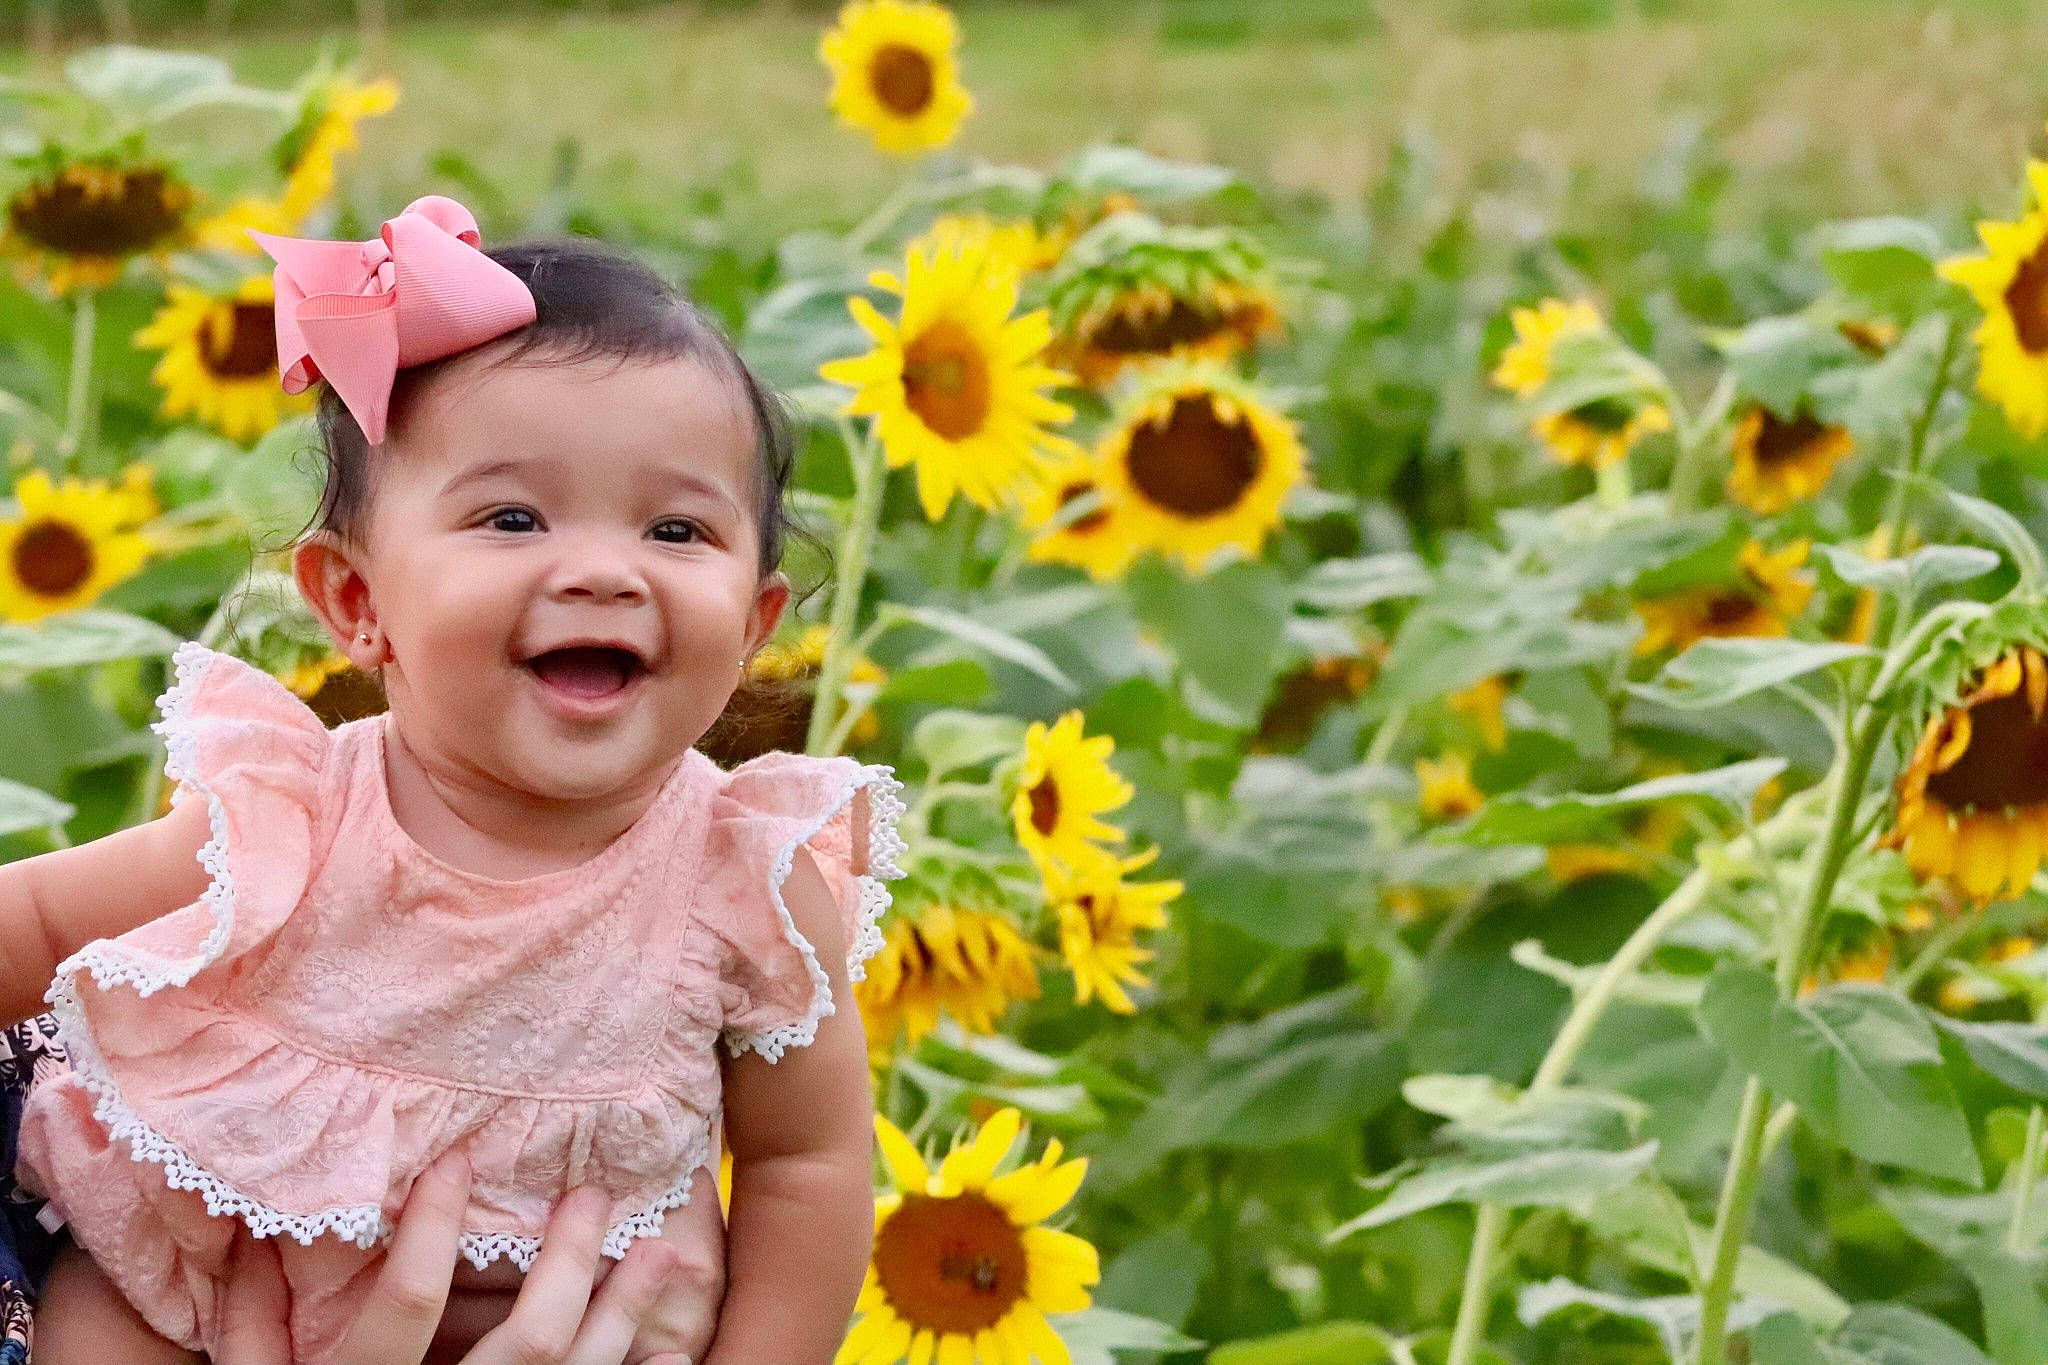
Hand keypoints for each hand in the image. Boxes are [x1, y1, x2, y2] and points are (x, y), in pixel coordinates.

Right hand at [214, 1155, 686, 1363]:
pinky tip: (669, 1354)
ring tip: (662, 1253)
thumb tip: (256, 1233)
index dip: (433, 1229)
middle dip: (570, 1261)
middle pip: (528, 1343)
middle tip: (590, 1195)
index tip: (458, 1161)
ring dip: (625, 1314)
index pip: (408, 1306)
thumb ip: (252, 1325)